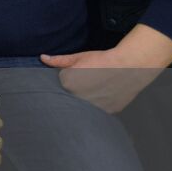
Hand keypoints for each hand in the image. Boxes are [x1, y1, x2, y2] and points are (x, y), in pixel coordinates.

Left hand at [41, 46, 168, 113]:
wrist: (129, 66)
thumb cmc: (102, 60)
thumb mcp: (79, 58)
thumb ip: (59, 61)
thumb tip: (42, 58)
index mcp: (67, 85)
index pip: (58, 89)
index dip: (65, 85)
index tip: (72, 82)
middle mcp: (77, 99)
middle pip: (70, 100)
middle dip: (73, 95)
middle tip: (86, 86)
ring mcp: (92, 108)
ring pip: (83, 108)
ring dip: (85, 103)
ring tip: (95, 91)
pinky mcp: (106, 113)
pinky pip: (97, 112)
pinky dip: (98, 107)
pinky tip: (103, 97)